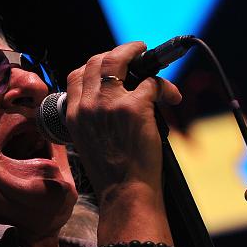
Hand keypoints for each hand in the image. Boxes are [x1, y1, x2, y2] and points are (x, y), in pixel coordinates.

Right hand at [64, 42, 181, 202]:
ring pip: (120, 59)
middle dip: (118, 53)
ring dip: (137, 53)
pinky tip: (172, 97)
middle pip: (97, 61)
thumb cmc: (112, 175)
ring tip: (150, 57)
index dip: (95, 65)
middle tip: (135, 53)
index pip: (77, 75)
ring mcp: (110, 103)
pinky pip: (152, 82)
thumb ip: (94, 118)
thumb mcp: (88, 142)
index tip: (111, 66)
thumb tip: (114, 101)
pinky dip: (166, 87)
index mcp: (74, 114)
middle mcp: (88, 105)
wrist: (124, 193)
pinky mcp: (134, 107)